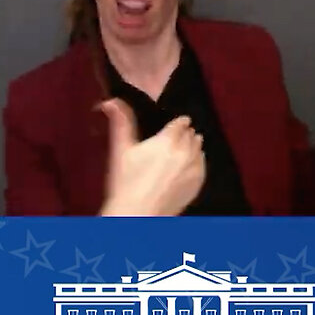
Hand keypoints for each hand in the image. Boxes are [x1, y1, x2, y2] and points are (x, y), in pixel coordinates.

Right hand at [98, 98, 204, 216]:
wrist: (139, 212)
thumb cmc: (126, 182)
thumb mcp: (120, 149)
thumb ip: (120, 121)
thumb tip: (111, 101)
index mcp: (168, 139)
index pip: (181, 122)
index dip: (174, 124)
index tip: (169, 128)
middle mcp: (186, 151)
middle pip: (191, 134)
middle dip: (182, 135)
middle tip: (168, 143)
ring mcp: (195, 167)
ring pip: (199, 148)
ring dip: (190, 147)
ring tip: (175, 156)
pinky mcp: (199, 182)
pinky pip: (203, 165)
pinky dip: (195, 163)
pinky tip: (181, 169)